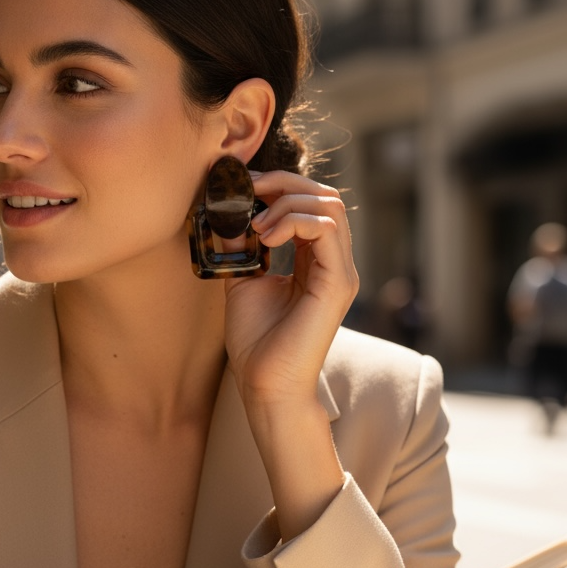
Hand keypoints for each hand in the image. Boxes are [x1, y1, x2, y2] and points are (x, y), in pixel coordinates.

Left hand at [224, 171, 357, 405]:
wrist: (265, 383)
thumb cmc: (256, 342)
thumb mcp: (243, 281)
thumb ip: (242, 246)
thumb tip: (225, 211)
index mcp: (315, 262)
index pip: (312, 204)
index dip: (280, 187)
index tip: (246, 187)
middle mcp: (334, 263)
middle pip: (325, 196)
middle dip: (285, 184)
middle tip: (250, 191)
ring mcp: (341, 272)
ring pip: (329, 206)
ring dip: (287, 203)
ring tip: (258, 225)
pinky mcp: (338, 283)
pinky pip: (325, 230)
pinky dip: (293, 222)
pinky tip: (267, 237)